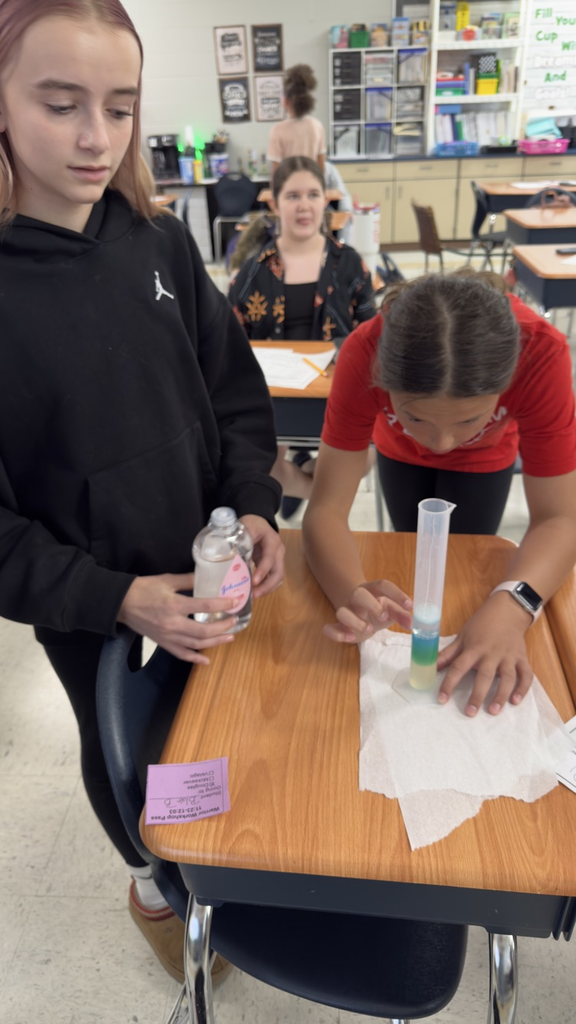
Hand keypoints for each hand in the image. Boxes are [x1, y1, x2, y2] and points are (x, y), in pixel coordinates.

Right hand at [118, 573, 242, 663]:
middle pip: (204, 631)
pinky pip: (181, 654)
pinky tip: (206, 660)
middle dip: (222, 627)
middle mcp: (173, 623)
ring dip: (215, 642)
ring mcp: (168, 636)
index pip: (205, 605)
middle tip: (234, 621)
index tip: (235, 602)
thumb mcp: (167, 579)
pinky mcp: (163, 643)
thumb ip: (188, 580)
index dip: (223, 604)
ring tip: (229, 638)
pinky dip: (194, 658)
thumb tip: (207, 576)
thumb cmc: (143, 589)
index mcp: (174, 604)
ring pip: (196, 645)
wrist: (121, 603)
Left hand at [239, 515, 284, 597]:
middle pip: (278, 572)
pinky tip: (255, 592)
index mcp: (272, 541)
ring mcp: (278, 559)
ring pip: (278, 578)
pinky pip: (273, 578)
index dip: (263, 570)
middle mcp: (279, 551)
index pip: (270, 557)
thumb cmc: (251, 525)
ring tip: (253, 596)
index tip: (254, 582)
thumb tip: (234, 565)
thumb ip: (240, 544)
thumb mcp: (244, 529)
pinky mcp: (273, 565)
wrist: (258, 523)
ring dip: (267, 589)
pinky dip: (266, 587)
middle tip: (253, 595)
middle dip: (267, 586)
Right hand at [323, 580, 412, 643]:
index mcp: (373, 590)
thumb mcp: (392, 611)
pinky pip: (330, 628)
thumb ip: (402, 615)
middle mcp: (357, 598)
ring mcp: (347, 611)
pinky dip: (337, 634)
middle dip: (371, 605)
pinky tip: (350, 638)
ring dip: (355, 621)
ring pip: (342, 611)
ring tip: (369, 630)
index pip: (383, 585)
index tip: (410, 606)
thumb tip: (411, 623)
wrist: (362, 615)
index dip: (396, 594)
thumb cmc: (380, 610)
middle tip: (383, 617)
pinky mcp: (339, 626)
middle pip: (358, 593)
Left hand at [436, 594, 533, 715]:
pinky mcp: (522, 658)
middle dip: (477, 695)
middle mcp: (492, 654)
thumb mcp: (462, 637)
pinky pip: (526, 675)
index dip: (449, 683)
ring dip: (501, 695)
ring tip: (493, 711)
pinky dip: (523, 688)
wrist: (507, 611)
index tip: (442, 699)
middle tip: (470, 712)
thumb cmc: (481, 625)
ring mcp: (509, 657)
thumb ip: (448, 654)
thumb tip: (430, 667)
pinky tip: (516, 701)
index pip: (459, 667)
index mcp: (474, 648)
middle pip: (484, 676)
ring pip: (507, 678)